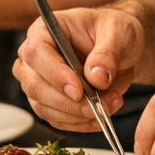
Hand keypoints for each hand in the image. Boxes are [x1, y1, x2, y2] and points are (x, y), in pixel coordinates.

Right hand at [13, 7, 141, 132]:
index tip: (78, 91)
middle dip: (68, 102)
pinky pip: (57, 120)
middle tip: (99, 105)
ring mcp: (38, 81)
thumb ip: (107, 53)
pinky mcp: (48, 102)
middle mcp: (34, 57)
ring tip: (109, 106)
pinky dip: (80, 123)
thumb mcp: (118, 32)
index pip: (36, 53)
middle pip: (35, 85)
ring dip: (77, 115)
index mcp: (44, 30)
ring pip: (44, 107)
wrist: (120, 48)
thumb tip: (95, 77)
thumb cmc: (113, 31)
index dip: (55, 75)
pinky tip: (101, 116)